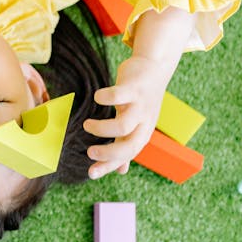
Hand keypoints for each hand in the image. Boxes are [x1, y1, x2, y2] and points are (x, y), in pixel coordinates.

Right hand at [82, 54, 173, 178]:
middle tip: (89, 152)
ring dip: (101, 129)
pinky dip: (104, 98)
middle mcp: (143, 122)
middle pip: (130, 146)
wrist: (155, 68)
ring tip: (87, 125)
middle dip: (108, 153)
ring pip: (123, 125)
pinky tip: (96, 97)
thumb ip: (126, 145)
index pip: (128, 156)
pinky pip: (119, 95)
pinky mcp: (134, 88)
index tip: (90, 173)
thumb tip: (122, 171)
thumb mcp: (137, 125)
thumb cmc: (141, 100)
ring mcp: (140, 105)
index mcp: (142, 133)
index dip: (110, 166)